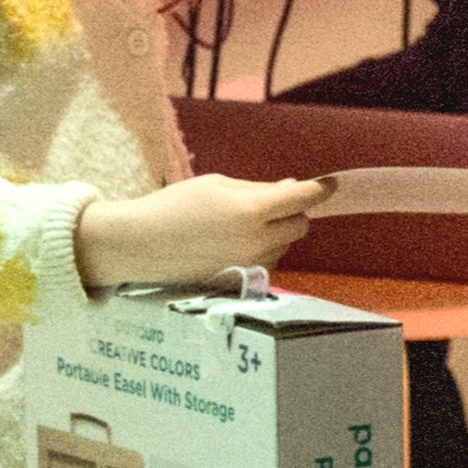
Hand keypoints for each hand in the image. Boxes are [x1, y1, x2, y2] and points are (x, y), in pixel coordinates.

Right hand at [78, 172, 330, 289]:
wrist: (137, 245)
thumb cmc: (173, 207)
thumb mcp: (216, 186)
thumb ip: (259, 189)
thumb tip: (292, 189)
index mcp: (249, 211)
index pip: (301, 200)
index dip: (319, 190)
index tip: (330, 185)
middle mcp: (254, 242)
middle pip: (299, 226)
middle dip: (293, 212)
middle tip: (271, 204)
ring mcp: (248, 265)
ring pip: (284, 246)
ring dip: (276, 233)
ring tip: (239, 225)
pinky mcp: (238, 282)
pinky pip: (266, 263)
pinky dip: (262, 251)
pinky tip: (233, 244)